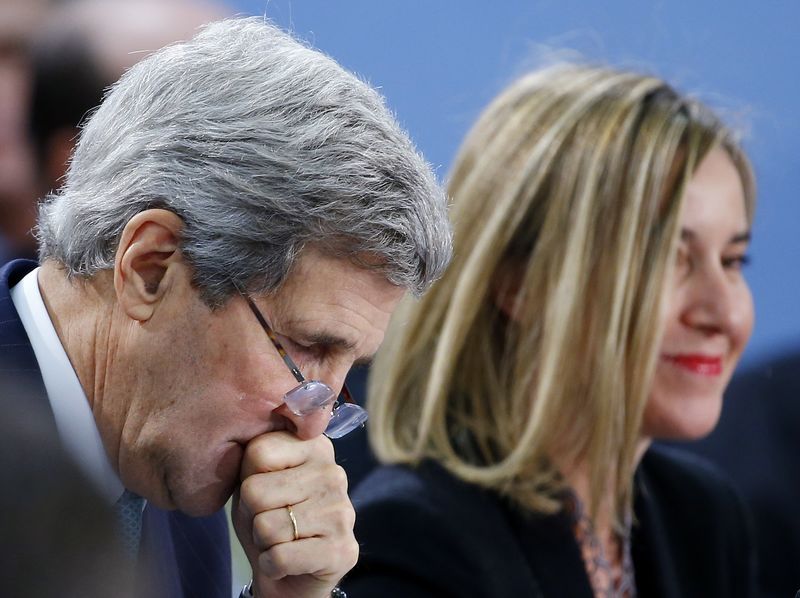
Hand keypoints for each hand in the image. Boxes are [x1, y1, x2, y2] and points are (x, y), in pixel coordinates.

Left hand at [232, 431, 357, 597]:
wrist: (289, 575)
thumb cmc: (269, 518)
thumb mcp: (253, 479)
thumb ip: (253, 455)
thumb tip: (249, 428)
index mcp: (315, 446)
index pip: (258, 452)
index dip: (247, 480)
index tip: (264, 491)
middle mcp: (335, 472)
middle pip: (256, 491)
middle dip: (253, 515)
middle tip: (271, 521)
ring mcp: (343, 511)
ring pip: (266, 526)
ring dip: (263, 542)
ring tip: (282, 540)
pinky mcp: (342, 549)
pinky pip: (280, 556)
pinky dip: (272, 565)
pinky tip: (287, 561)